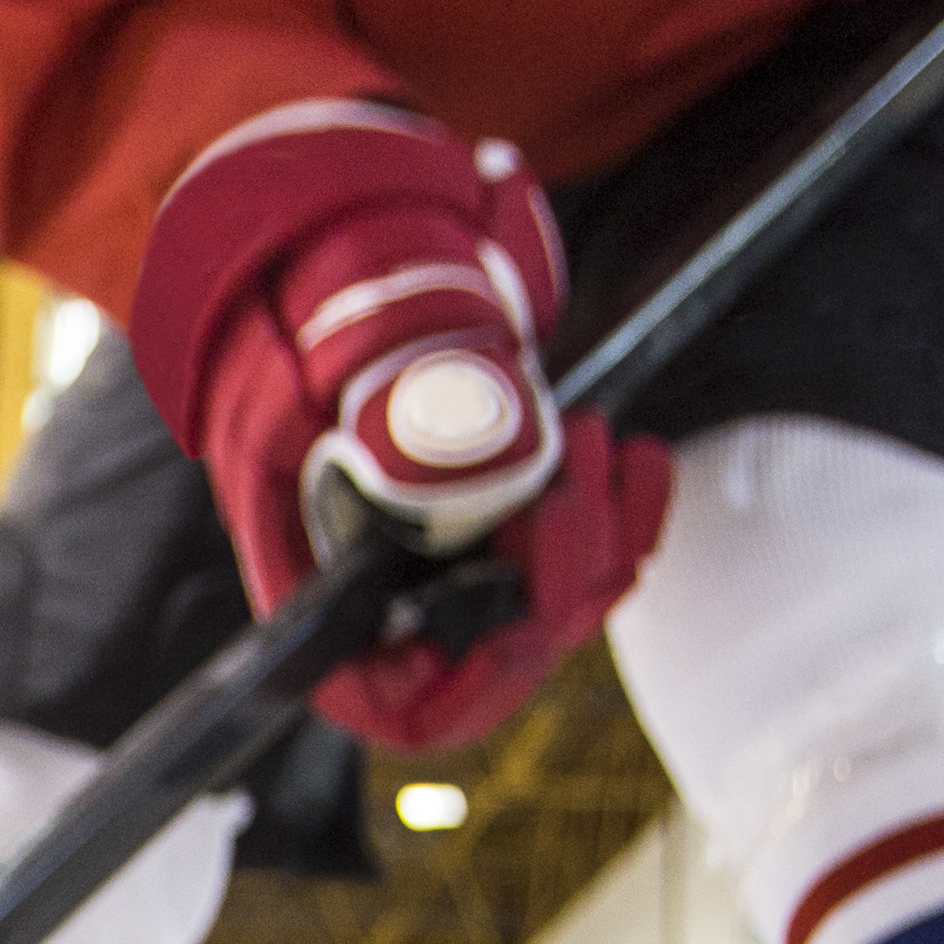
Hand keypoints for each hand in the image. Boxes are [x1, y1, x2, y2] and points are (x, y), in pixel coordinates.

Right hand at [130, 102, 670, 752]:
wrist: (315, 251)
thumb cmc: (303, 296)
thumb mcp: (341, 331)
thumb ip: (411, 391)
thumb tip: (513, 457)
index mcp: (314, 575)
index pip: (387, 692)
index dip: (467, 683)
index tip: (525, 618)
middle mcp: (380, 588)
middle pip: (486, 653)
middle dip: (557, 580)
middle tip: (580, 468)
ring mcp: (442, 558)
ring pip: (547, 605)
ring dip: (600, 537)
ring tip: (606, 441)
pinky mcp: (497, 517)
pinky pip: (579, 554)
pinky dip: (623, 515)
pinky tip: (640, 455)